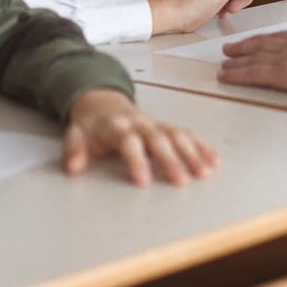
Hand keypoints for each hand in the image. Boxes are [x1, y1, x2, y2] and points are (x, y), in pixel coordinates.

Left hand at [64, 88, 218, 186]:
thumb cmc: (92, 126)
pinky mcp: (167, 127)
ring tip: (204, 173)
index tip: (143, 182)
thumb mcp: (75, 135)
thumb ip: (74, 151)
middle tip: (182, 181)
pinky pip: (187, 134)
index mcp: (118, 127)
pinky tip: (212, 160)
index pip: (129, 143)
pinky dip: (201, 146)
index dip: (136, 161)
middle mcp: (141, 124)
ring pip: (177, 135)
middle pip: (159, 139)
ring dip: (192, 153)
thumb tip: (73, 168)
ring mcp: (156, 124)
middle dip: (172, 160)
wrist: (103, 103)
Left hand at [218, 29, 286, 118]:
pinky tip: (225, 76)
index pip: (283, 37)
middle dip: (245, 46)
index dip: (267, 39)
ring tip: (224, 62)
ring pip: (254, 58)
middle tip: (230, 48)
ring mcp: (286, 58)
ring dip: (236, 60)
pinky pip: (252, 74)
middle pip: (263, 44)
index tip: (257, 40)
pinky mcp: (280, 74)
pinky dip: (237, 75)